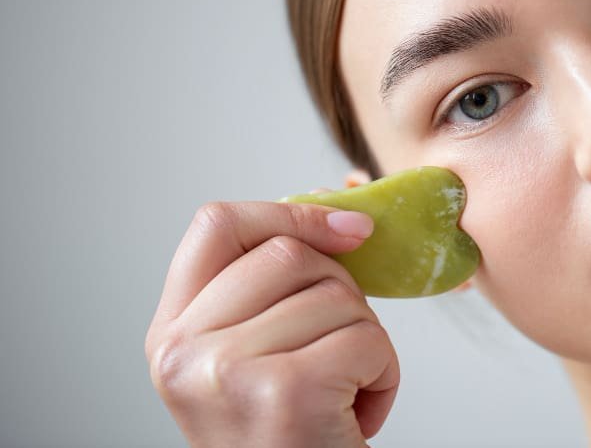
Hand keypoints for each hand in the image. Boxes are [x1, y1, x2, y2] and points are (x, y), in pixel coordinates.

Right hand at [145, 199, 399, 446]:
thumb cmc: (289, 435)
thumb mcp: (258, 353)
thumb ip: (277, 282)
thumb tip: (349, 201)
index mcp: (170, 331)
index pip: (217, 224)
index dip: (289, 213)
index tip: (350, 229)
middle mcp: (181, 351)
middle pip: (291, 256)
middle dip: (340, 299)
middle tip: (333, 356)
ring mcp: (226, 372)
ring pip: (339, 296)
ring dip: (366, 344)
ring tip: (339, 395)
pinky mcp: (283, 394)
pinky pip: (368, 339)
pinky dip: (384, 376)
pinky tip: (354, 416)